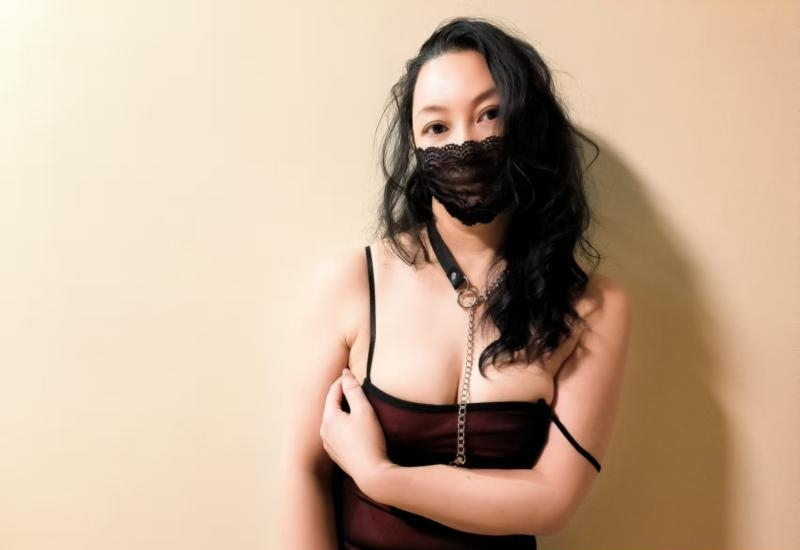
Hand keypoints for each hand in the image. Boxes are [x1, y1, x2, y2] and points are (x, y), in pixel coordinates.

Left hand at [320, 368, 392, 489]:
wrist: (372, 474)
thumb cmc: (369, 440)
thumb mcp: (364, 410)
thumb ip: (354, 390)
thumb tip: (345, 374)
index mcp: (329, 418)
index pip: (333, 393)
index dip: (342, 381)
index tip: (351, 373)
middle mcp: (324, 431)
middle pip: (331, 407)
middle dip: (340, 395)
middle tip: (352, 386)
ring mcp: (328, 445)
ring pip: (333, 421)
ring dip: (341, 411)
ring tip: (353, 404)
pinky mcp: (336, 455)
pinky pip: (336, 434)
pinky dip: (343, 425)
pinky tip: (353, 426)